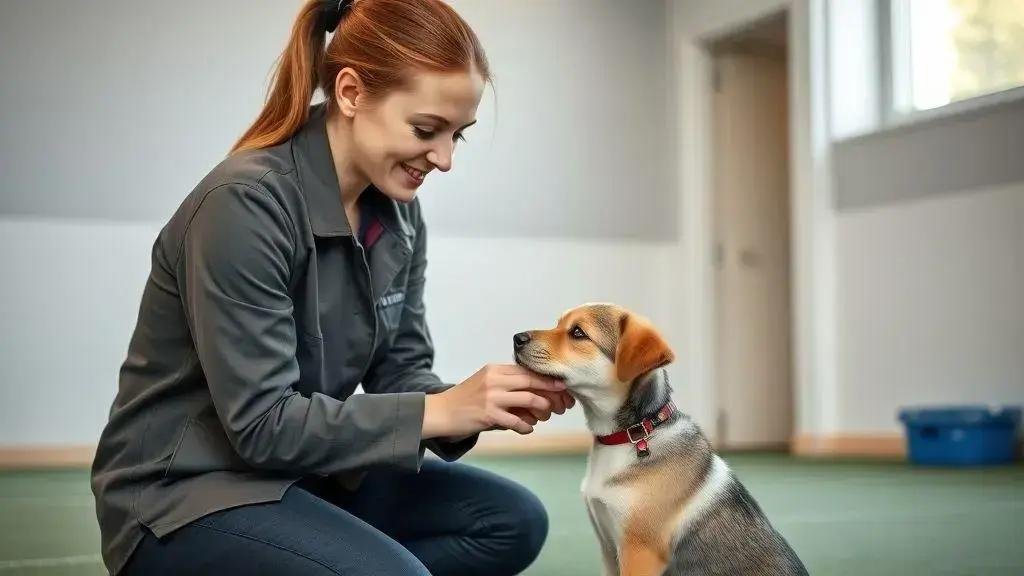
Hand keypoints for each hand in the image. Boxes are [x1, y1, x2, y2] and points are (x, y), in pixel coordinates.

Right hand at [422, 364, 565, 437]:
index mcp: (495, 369)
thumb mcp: (486, 383)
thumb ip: (507, 384)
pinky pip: (516, 420)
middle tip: (563, 401)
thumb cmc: (466, 400)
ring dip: (542, 409)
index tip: (562, 385)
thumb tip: (536, 393)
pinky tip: (527, 428)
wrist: (441, 412)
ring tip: (545, 416)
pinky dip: (526, 426)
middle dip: (551, 392)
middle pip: (532, 382)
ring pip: (529, 399)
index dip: (547, 378)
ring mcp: (492, 396)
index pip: (528, 370)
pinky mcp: (488, 414)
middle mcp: (495, 379)